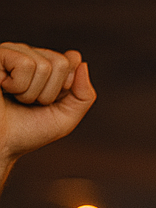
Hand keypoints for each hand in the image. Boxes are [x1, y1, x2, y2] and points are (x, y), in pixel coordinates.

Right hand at [0, 42, 94, 165]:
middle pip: (60, 62)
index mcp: (44, 66)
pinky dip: (18, 85)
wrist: (1, 142)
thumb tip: (81, 61)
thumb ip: (83, 95)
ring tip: (15, 98)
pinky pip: (25, 64)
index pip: (69, 63)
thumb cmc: (28, 131)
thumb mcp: (66, 117)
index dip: (63, 89)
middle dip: (49, 92)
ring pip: (43, 65)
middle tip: (30, 102)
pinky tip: (3, 88)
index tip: (46, 102)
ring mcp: (11, 52)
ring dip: (31, 93)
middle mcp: (27, 54)